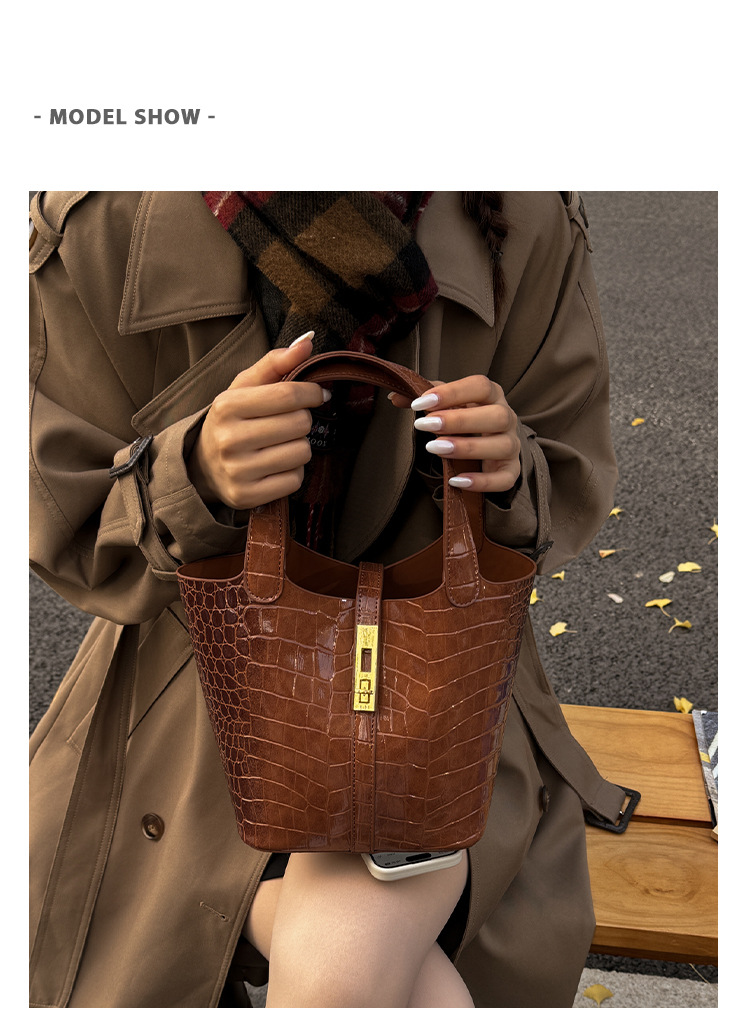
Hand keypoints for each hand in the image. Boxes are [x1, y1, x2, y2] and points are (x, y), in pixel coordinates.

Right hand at [188, 331, 329, 507]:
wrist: (202, 465)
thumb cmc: (232, 419)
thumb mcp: (245, 386)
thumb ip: (276, 362)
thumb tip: (309, 340)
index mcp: (227, 406)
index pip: (289, 395)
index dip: (312, 392)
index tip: (317, 394)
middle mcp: (229, 440)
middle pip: (300, 424)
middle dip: (302, 420)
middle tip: (288, 422)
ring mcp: (238, 471)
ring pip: (302, 452)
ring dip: (299, 446)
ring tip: (279, 444)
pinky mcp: (248, 496)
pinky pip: (295, 480)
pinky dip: (292, 472)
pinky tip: (275, 465)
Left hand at [391, 375, 520, 491]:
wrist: (490, 444)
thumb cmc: (466, 419)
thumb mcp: (446, 405)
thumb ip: (424, 399)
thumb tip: (395, 397)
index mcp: (492, 395)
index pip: (480, 386)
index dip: (451, 392)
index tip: (420, 403)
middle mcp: (507, 418)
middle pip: (497, 415)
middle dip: (459, 420)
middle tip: (425, 425)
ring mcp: (511, 445)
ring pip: (502, 446)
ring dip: (467, 447)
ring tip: (436, 448)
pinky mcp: (510, 470)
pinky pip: (504, 479)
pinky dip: (482, 482)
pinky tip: (456, 480)